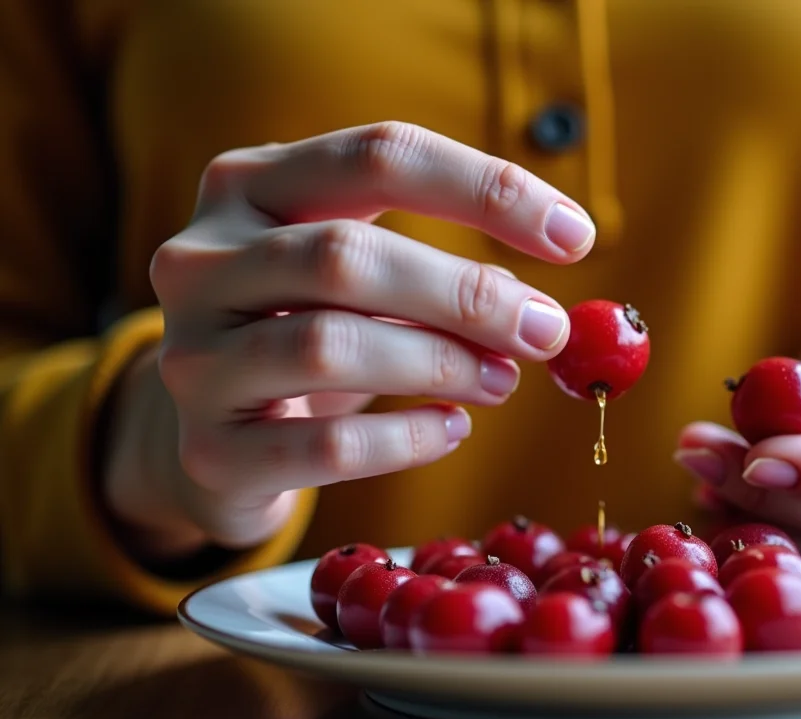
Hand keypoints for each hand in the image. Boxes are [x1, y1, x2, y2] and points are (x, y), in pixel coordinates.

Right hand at [104, 121, 595, 560]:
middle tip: (547, 331)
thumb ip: (440, 274)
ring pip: (328, 346)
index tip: (576, 238)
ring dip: (440, 363)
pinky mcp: (209, 449)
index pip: (379, 156)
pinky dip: (407, 438)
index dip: (487, 191)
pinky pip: (326, 446)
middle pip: (346, 256)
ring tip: (503, 380)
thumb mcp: (362, 278)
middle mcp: (202, 258)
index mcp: (250, 183)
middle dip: (468, 294)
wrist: (212, 435)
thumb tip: (546, 311)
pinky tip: (452, 428)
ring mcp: (192, 355)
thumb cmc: (309, 332)